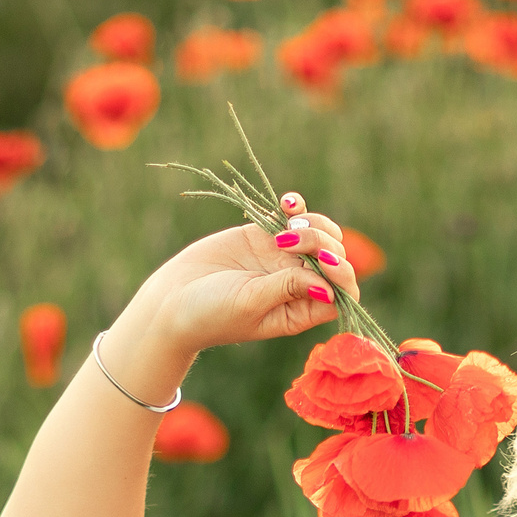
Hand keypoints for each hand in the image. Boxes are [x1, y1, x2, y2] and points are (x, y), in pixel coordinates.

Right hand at [127, 198, 360, 356]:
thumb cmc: (210, 314)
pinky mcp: (266, 236)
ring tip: (286, 226)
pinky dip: (296, 207)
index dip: (343, 276)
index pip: (342, 293)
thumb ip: (287, 290)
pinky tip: (286, 202)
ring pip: (320, 234)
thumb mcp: (250, 305)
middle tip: (289, 242)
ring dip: (312, 224)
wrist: (172, 299)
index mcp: (300, 311)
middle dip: (323, 244)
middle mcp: (298, 285)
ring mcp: (284, 259)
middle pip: (334, 258)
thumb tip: (328, 288)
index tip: (325, 263)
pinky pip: (294, 217)